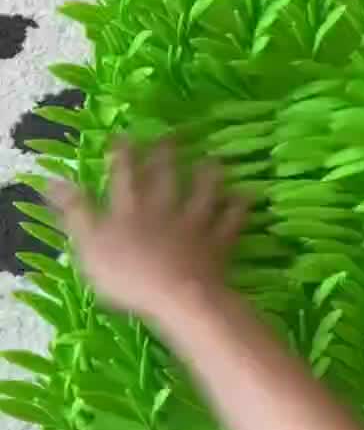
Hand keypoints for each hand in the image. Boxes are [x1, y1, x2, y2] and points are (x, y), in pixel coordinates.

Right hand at [48, 142, 247, 319]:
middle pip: (165, 176)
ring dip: (208, 174)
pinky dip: (238, 208)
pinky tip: (244, 196)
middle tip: (171, 135)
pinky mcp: (217, 241)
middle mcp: (163, 208)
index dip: (123, 154)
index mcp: (129, 209)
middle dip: (166, 154)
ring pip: (203, 191)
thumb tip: (53, 180)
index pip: (124, 175)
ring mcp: (194, 222)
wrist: (176, 295)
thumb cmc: (126, 275)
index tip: (124, 135)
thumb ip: (74, 211)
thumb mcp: (88, 244)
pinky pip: (230, 220)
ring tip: (213, 159)